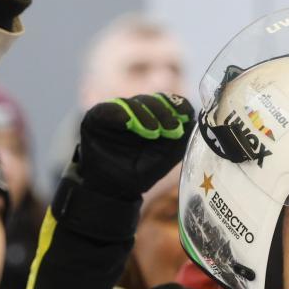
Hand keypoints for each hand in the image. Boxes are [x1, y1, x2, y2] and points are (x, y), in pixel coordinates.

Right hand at [78, 93, 193, 198]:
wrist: (112, 188)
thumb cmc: (139, 173)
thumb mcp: (164, 159)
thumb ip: (178, 141)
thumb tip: (192, 122)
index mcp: (154, 118)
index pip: (168, 103)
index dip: (178, 105)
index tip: (186, 115)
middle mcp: (136, 112)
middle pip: (152, 101)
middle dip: (164, 112)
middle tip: (172, 128)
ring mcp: (116, 112)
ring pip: (132, 104)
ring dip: (144, 115)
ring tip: (152, 131)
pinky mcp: (96, 117)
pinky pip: (108, 109)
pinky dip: (118, 113)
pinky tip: (127, 121)